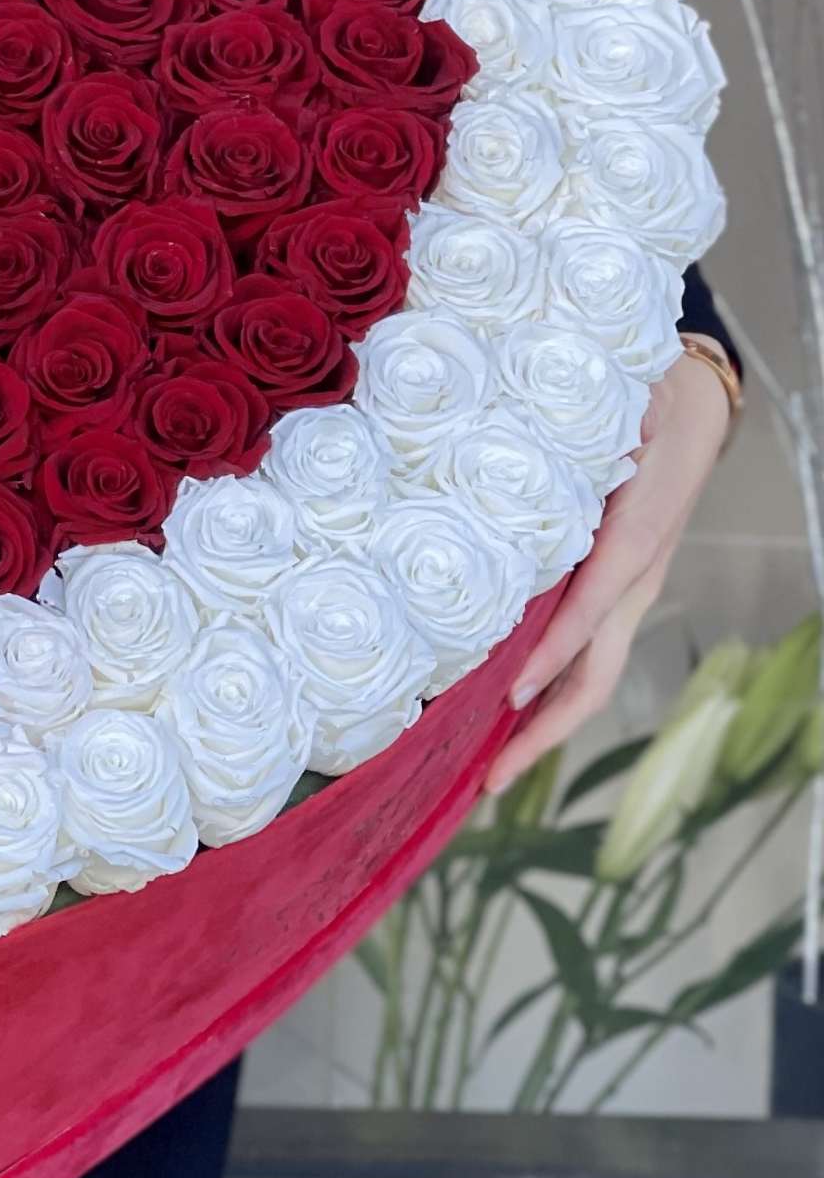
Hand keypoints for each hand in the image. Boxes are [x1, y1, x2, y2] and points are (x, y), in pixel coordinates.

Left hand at [484, 351, 730, 793]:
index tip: (510, 692)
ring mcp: (629, 593)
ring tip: (487, 769)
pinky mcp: (617, 591)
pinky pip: (585, 652)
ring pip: (591, 675)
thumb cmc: (645, 399)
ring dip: (542, 726)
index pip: (590, 611)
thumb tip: (552, 452)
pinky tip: (503, 711)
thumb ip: (588, 437)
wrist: (690, 398)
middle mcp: (634, 581)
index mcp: (634, 541)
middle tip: (488, 779)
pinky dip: (547, 689)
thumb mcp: (621, 410)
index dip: (552, 654)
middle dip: (544, 732)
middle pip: (595, 676)